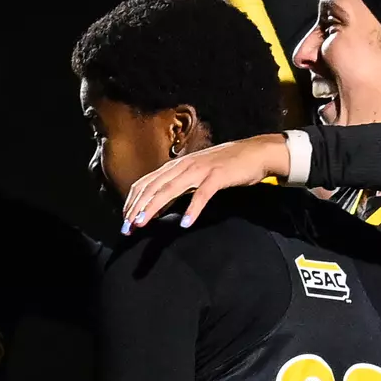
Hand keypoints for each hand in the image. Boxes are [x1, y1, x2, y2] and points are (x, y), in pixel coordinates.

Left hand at [123, 134, 288, 231]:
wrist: (256, 152)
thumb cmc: (226, 165)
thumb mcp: (196, 171)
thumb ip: (179, 182)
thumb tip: (160, 198)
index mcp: (177, 165)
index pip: (147, 182)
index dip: (133, 201)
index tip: (125, 220)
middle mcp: (184, 165)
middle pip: (153, 187)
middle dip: (137, 207)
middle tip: (127, 227)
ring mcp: (201, 169)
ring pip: (171, 189)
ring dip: (154, 207)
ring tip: (142, 223)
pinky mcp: (218, 176)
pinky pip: (203, 194)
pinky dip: (193, 209)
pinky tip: (185, 224)